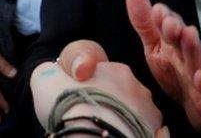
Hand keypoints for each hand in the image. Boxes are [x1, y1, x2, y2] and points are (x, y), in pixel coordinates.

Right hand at [31, 56, 166, 137]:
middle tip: (87, 119)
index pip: (101, 76)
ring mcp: (148, 110)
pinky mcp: (154, 132)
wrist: (92, 136)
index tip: (76, 102)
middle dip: (106, 104)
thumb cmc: (69, 106)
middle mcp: (136, 86)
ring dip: (120, 121)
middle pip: (119, 94)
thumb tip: (54, 73)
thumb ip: (52, 71)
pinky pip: (144, 132)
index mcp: (115, 70)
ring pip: (133, 113)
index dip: (86, 89)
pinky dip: (130, 135)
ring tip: (101, 132)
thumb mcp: (46, 78)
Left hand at [125, 0, 200, 134]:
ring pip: (200, 60)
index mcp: (176, 43)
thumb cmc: (175, 72)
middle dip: (178, 30)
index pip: (172, 26)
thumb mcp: (155, 47)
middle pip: (185, 40)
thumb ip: (144, 22)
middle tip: (169, 22)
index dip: (165, 18)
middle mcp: (191, 55)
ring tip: (188, 35)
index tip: (156, 10)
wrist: (199, 107)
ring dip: (194, 47)